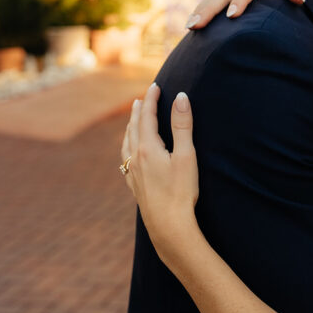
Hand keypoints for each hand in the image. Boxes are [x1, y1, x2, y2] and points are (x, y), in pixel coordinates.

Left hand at [121, 83, 199, 258]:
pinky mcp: (135, 185)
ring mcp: (132, 173)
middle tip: (143, 98)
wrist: (168, 226)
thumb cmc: (181, 191)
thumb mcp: (186, 156)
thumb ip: (182, 126)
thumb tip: (180, 98)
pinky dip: (127, 146)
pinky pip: (125, 158)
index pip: (147, 116)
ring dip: (131, 127)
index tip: (156, 86)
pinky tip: (129, 152)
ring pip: (127, 143)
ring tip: (134, 119)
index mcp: (147, 148)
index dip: (151, 100)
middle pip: (134, 127)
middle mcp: (135, 158)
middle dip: (139, 111)